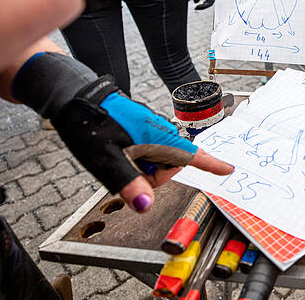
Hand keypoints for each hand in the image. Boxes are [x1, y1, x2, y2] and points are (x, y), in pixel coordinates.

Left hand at [12, 52, 232, 211]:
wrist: (74, 98)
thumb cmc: (91, 125)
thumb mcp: (106, 159)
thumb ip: (128, 183)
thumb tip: (146, 206)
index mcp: (158, 137)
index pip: (192, 155)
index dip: (211, 164)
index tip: (229, 170)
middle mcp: (159, 132)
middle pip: (170, 165)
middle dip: (152, 176)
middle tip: (124, 170)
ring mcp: (150, 130)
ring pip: (156, 160)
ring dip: (141, 168)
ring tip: (116, 158)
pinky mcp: (140, 129)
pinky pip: (147, 151)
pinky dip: (135, 159)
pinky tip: (116, 152)